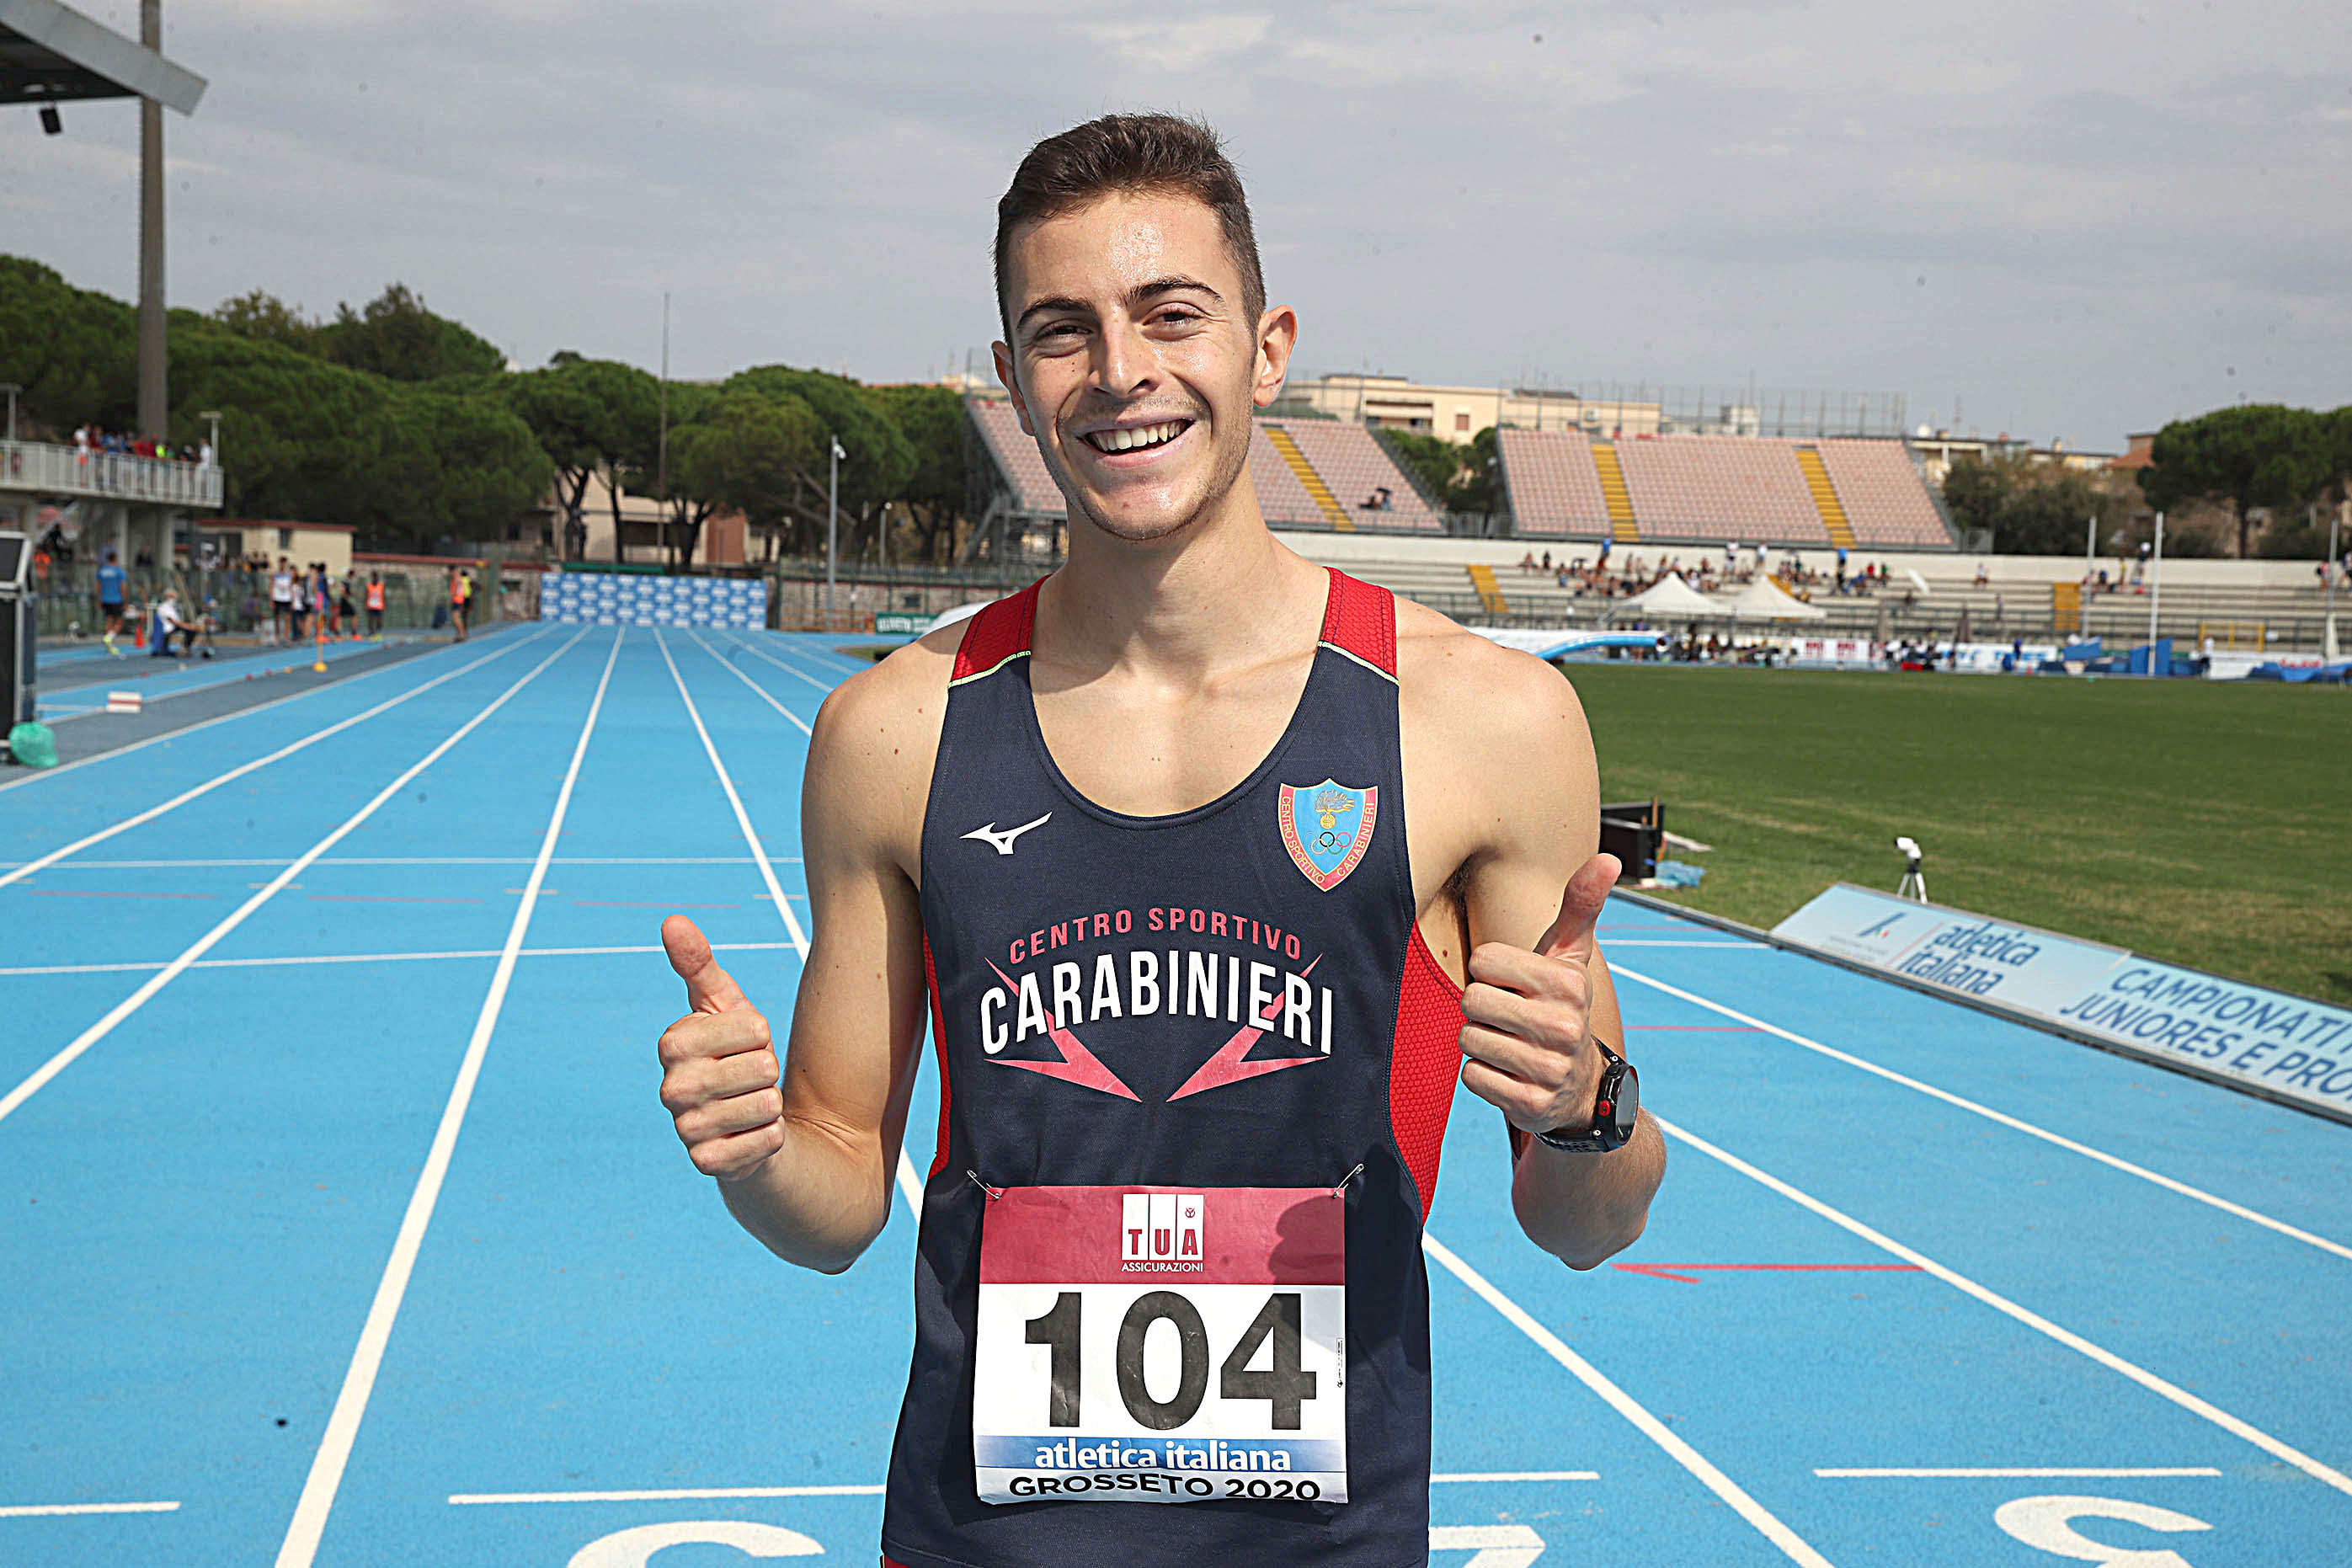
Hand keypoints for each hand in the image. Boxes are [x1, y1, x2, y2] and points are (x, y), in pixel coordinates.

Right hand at [658, 915, 784, 1180]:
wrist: (749, 1122)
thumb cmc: (738, 1055)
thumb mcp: (727, 1006)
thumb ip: (700, 965)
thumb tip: (672, 920)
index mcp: (673, 1044)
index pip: (753, 1028)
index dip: (762, 1036)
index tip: (745, 1045)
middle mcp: (671, 1089)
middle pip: (762, 1067)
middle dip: (768, 1072)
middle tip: (750, 1079)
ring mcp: (686, 1129)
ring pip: (767, 1104)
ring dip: (771, 1105)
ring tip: (751, 1105)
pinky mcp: (708, 1165)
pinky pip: (765, 1141)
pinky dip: (771, 1137)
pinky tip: (754, 1135)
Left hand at [1457, 853, 1620, 1136]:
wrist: (1580, 1084)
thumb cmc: (1560, 1004)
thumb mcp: (1571, 956)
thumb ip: (1581, 904)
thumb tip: (1609, 857)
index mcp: (1568, 983)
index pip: (1483, 961)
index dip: (1490, 971)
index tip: (1516, 984)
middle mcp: (1564, 1027)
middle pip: (1470, 1001)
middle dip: (1481, 1008)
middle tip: (1510, 1017)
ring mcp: (1549, 1069)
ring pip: (1468, 1039)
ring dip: (1480, 1041)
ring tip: (1511, 1042)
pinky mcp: (1530, 1104)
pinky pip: (1471, 1077)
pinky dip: (1482, 1075)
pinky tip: (1510, 1072)